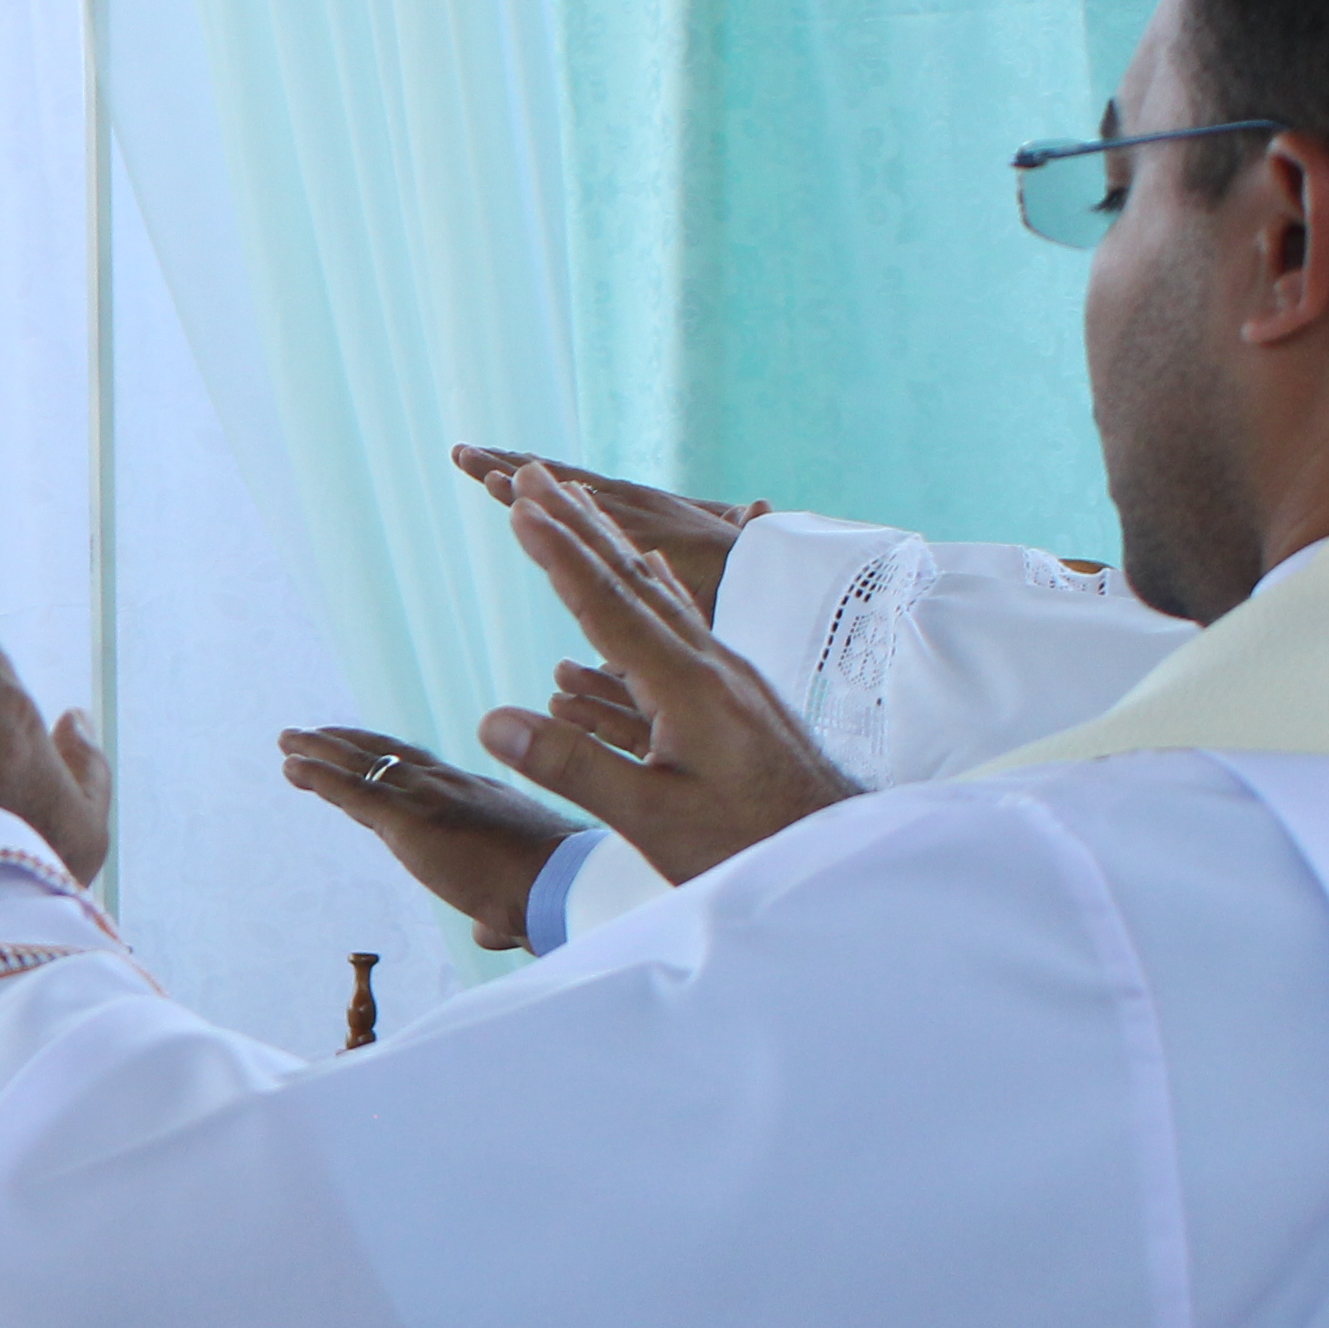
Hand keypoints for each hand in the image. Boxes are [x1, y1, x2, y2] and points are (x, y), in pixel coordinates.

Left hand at [274, 728, 578, 950]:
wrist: (565, 886)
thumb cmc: (553, 896)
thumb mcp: (517, 901)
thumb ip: (494, 915)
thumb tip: (487, 933)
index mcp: (479, 798)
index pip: (422, 774)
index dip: (387, 764)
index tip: (359, 755)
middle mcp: (452, 787)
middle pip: (389, 757)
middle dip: (347, 744)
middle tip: (312, 736)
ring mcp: (431, 798)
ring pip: (364, 764)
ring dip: (320, 752)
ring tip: (288, 741)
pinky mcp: (412, 820)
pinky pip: (353, 791)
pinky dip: (319, 776)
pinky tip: (292, 767)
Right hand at [472, 469, 858, 886]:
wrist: (835, 850)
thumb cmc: (747, 844)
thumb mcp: (651, 817)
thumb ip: (573, 766)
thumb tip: (493, 722)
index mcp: (686, 687)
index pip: (607, 606)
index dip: (561, 556)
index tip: (524, 509)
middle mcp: (708, 665)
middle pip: (631, 582)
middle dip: (578, 527)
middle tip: (536, 477)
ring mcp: (725, 676)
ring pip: (656, 598)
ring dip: (608, 548)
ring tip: (575, 509)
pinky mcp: (733, 694)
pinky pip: (681, 624)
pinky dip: (650, 588)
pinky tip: (643, 571)